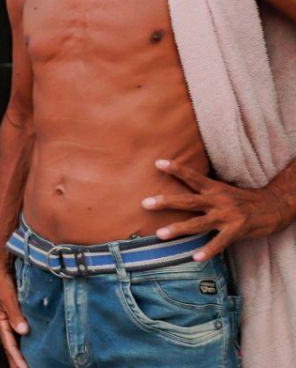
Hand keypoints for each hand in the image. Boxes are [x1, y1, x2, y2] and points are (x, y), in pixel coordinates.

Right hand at [0, 252, 28, 367]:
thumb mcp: (7, 297)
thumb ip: (15, 314)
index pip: (9, 346)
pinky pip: (19, 333)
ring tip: (31, 364)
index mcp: (0, 321)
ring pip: (16, 342)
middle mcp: (4, 323)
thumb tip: (23, 331)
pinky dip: (25, 342)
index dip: (17, 359)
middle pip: (11, 348)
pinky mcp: (15, 313)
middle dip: (17, 361)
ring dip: (21, 354)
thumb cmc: (1, 279)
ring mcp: (9, 319)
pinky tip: (33, 345)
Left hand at [143, 159, 288, 260]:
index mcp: (215, 189)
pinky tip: (195, 257)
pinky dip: (207, 250)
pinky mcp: (237, 230)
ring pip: (198, 223)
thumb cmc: (244, 200)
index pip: (192, 177)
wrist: (274, 207)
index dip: (176, 169)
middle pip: (188, 200)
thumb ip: (204, 192)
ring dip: (178, 229)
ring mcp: (227, 216)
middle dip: (166, 202)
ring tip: (160, 234)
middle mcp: (218, 200)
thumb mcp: (224, 190)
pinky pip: (219, 242)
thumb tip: (181, 192)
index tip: (158, 162)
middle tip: (145, 203)